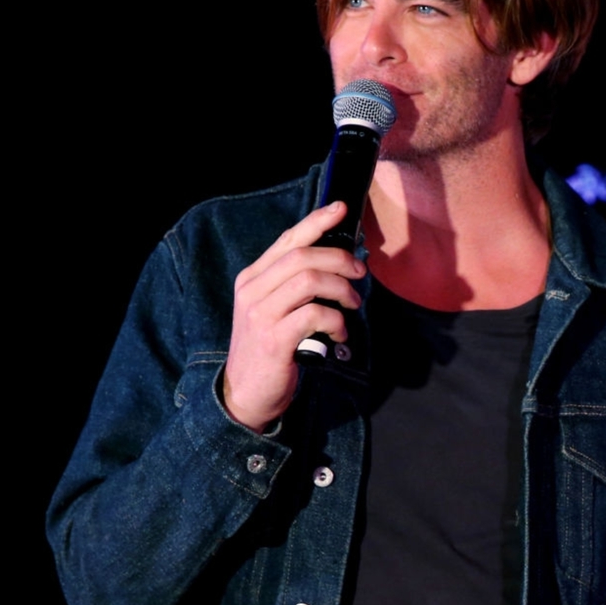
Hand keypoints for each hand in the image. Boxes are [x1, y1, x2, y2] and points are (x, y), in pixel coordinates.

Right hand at [220, 202, 363, 431]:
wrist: (245, 395)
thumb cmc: (269, 350)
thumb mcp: (274, 311)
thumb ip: (294, 286)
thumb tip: (337, 263)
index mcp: (252, 279)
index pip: (287, 240)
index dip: (316, 221)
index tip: (342, 209)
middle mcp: (252, 291)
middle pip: (303, 256)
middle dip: (340, 259)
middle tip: (360, 274)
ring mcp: (261, 314)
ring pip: (310, 280)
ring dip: (342, 289)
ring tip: (352, 305)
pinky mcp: (274, 339)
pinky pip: (315, 314)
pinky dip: (336, 321)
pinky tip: (339, 333)